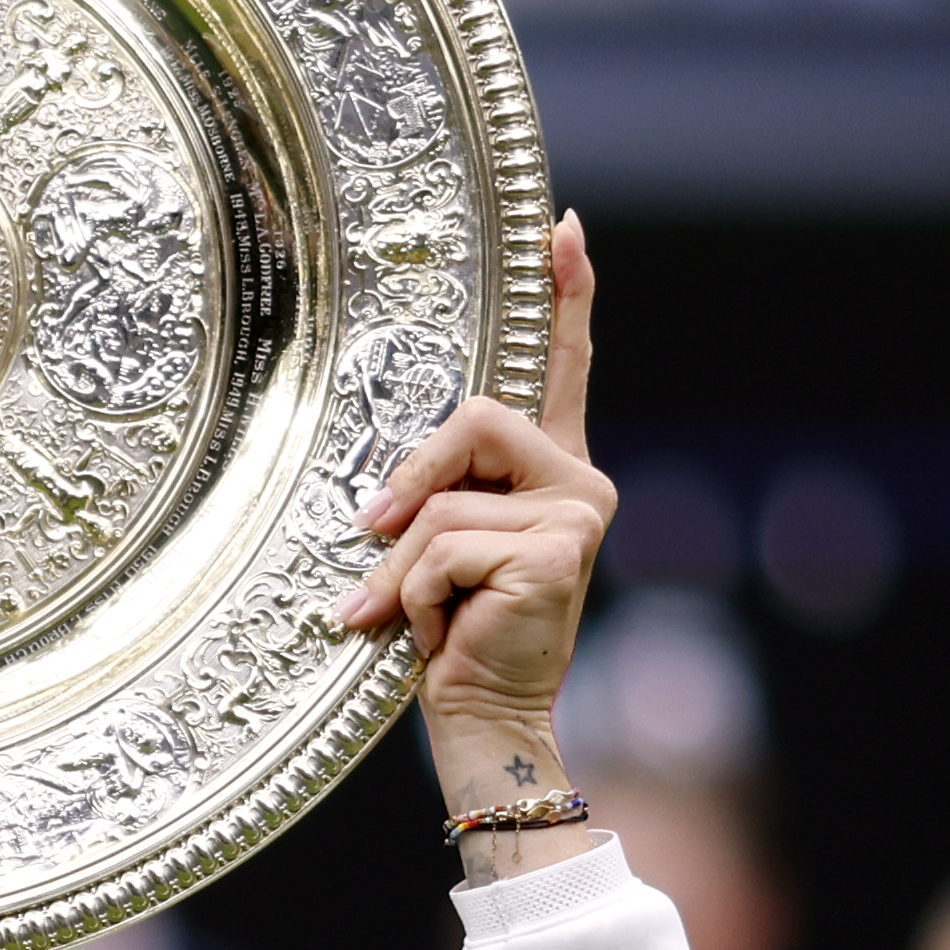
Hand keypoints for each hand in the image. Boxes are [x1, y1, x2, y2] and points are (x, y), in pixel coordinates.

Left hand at [337, 215, 613, 837]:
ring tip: (416, 618)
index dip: (565, 296)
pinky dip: (415, 597)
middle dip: (408, 486)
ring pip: (443, 497)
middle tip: (372, 541)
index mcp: (549, 474)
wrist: (484, 723)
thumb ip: (431, 504)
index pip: (561, 369)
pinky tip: (446, 634)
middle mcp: (577, 482)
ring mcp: (576, 512)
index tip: (562, 226)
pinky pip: (442, 544)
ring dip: (401, 567)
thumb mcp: (433, 557)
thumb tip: (381, 504)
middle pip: (472, 419)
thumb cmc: (453, 641)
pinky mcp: (557, 548)